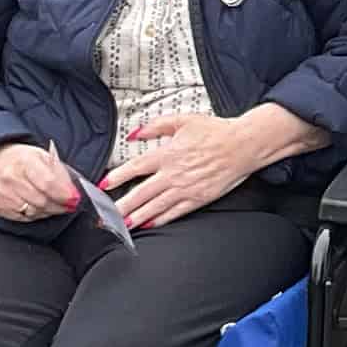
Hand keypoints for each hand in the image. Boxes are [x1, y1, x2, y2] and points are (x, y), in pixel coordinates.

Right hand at [0, 141, 80, 223]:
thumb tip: (72, 195)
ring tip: (54, 205)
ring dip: (48, 211)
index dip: (64, 194)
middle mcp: (10, 177)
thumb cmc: (22, 159)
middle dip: (59, 206)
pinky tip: (38, 206)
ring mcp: (1, 193)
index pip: (48, 183)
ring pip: (34, 212)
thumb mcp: (43, 156)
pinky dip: (35, 215)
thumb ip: (60, 174)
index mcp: (25, 160)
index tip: (74, 199)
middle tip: (68, 205)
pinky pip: (23, 218)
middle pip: (42, 201)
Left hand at [106, 103, 321, 228]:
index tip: (103, 185)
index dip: (116, 177)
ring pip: (154, 207)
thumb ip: (155, 126)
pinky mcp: (198, 199)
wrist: (243, 145)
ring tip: (121, 226)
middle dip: (119, 207)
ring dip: (135, 218)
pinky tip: (149, 224)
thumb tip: (134, 134)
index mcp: (168, 153)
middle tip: (105, 216)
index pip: (135, 168)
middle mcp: (173, 174)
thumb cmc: (216, 131)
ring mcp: (185, 188)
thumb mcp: (183, 120)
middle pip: (139, 193)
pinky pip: (174, 212)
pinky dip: (160, 220)